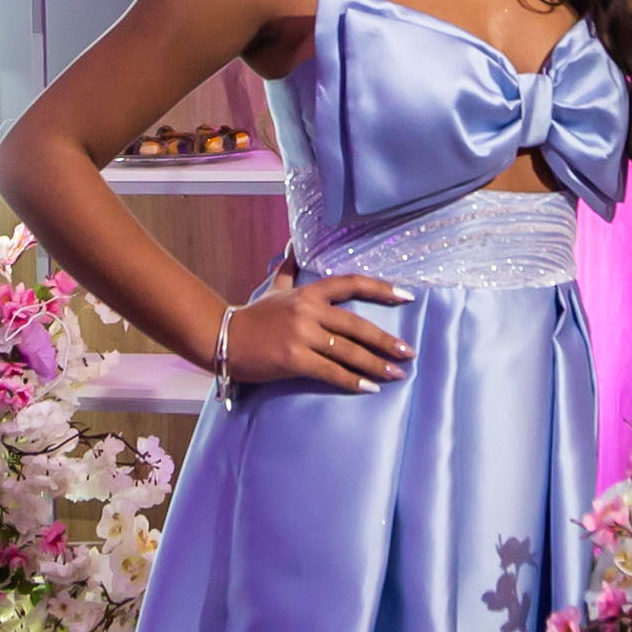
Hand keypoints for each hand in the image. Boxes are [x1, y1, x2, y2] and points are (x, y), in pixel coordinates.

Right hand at [224, 274, 411, 391]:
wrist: (223, 338)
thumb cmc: (253, 316)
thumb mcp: (274, 287)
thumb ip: (289, 267)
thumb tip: (293, 243)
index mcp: (308, 293)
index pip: (351, 283)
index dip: (382, 288)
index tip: (407, 296)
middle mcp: (308, 311)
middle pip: (357, 325)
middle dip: (385, 341)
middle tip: (408, 352)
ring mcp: (301, 336)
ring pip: (348, 351)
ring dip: (376, 365)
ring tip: (396, 374)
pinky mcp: (294, 359)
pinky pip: (331, 372)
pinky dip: (352, 381)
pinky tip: (369, 388)